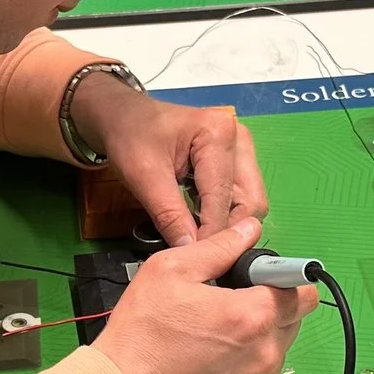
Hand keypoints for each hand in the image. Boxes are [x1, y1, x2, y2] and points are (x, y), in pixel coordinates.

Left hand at [70, 73, 267, 244]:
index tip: (196, 257)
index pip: (223, 197)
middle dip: (228, 230)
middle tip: (200, 251)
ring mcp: (240, 149)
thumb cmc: (130, 135)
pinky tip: (201, 222)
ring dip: (227, 224)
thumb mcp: (143, 177)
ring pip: (249, 201)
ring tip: (198, 236)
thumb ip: (169, 215)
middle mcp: (238, 138)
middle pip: (250, 201)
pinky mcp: (235, 160)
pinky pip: (240, 196)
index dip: (211, 232)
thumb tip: (190, 250)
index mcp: (217, 133)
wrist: (123, 116)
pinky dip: (223, 213)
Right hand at [93, 218, 317, 373]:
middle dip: (270, 306)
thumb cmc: (141, 333)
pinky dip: (246, 366)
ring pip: (278, 349)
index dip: (282, 278)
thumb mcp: (171, 270)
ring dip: (258, 338)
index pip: (304, 291)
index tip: (258, 279)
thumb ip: (219, 247)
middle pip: (293, 320)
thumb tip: (249, 230)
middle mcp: (266, 354)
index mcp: (253, 316)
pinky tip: (212, 361)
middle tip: (228, 304)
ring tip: (214, 336)